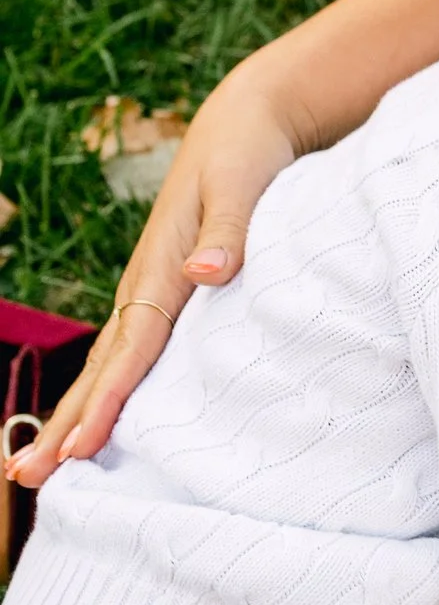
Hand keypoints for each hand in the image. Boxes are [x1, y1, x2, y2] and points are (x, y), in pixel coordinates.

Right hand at [10, 65, 300, 488]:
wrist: (240, 125)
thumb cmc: (247, 154)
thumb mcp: (244, 181)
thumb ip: (231, 228)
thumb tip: (207, 272)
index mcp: (162, 266)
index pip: (132, 346)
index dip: (108, 400)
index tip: (80, 447)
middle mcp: (145, 284)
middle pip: (101, 366)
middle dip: (64, 424)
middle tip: (25, 479)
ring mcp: (148, 291)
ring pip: (104, 364)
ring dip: (72, 416)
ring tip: (36, 467)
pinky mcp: (161, 293)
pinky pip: (125, 353)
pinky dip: (103, 391)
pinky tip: (89, 425)